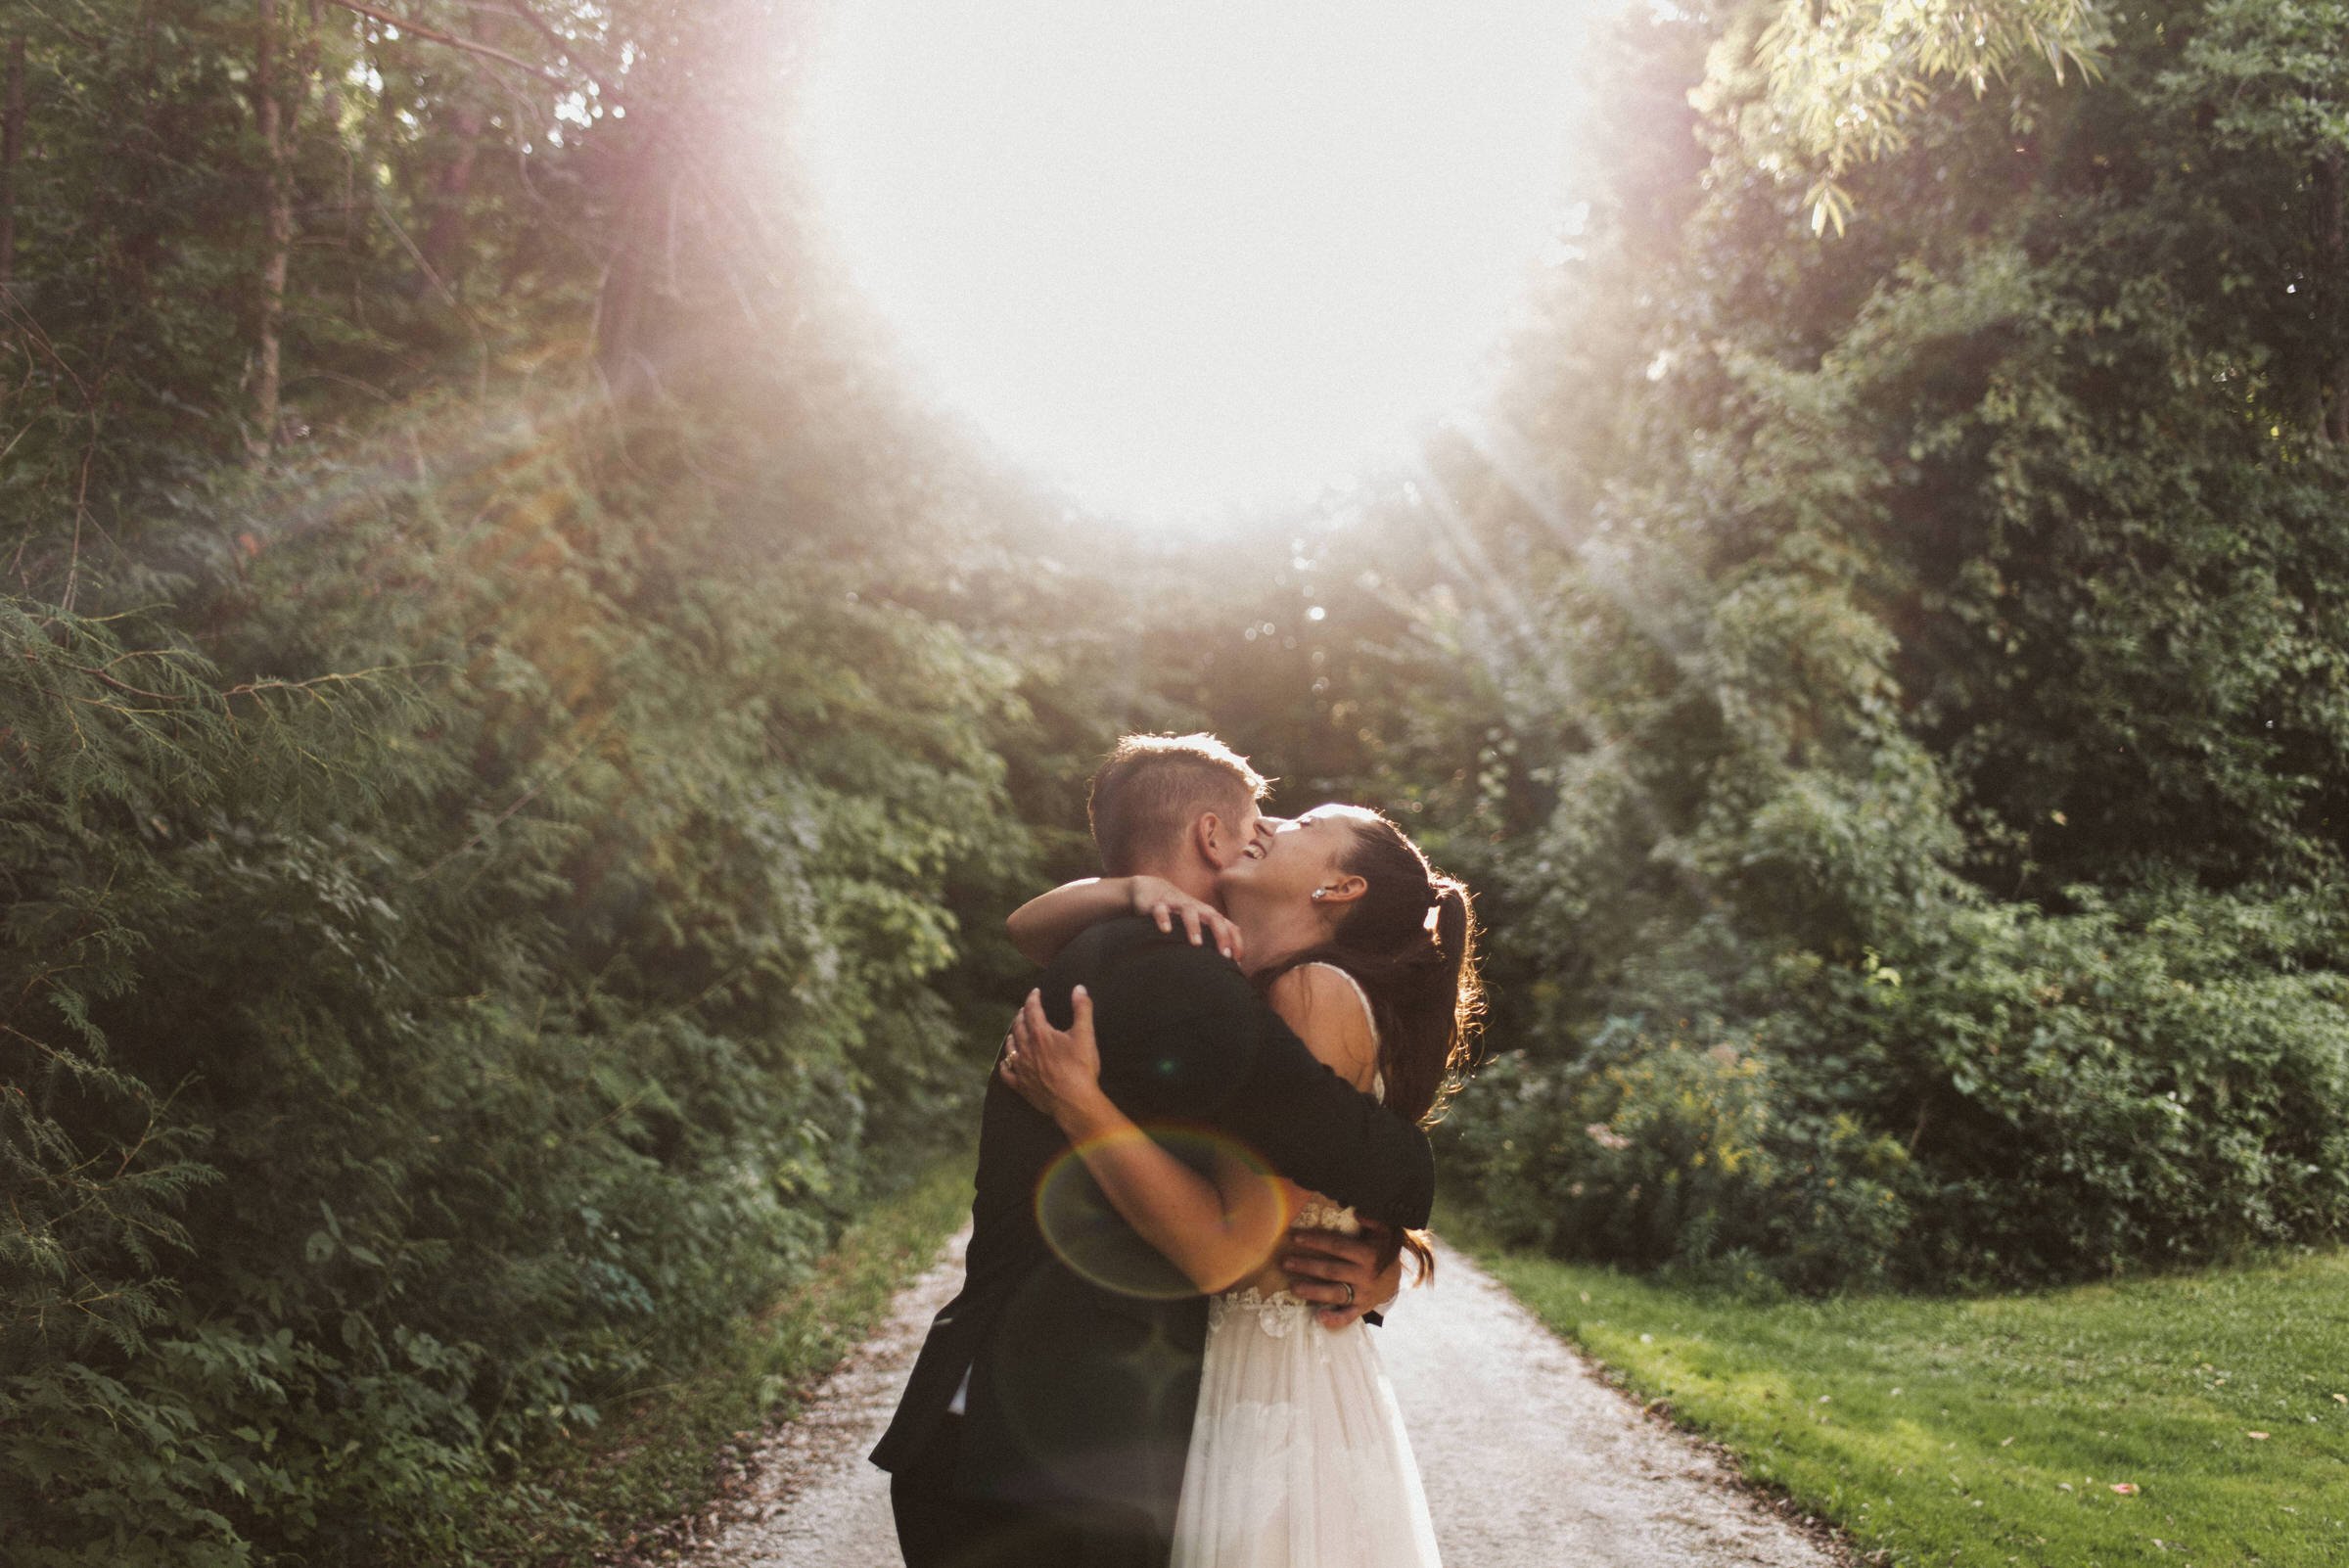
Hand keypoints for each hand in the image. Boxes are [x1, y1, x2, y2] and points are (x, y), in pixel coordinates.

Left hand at [998, 985, 1107, 1129]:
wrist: (1073, 1101)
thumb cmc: (1080, 1068)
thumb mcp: (1085, 1035)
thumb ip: (1082, 1009)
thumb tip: (1079, 988)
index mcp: (1041, 1034)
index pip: (1032, 1010)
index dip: (1033, 999)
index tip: (1035, 993)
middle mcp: (1027, 1049)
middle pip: (1019, 1027)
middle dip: (1021, 1016)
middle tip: (1024, 1010)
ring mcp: (1022, 1068)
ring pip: (1011, 1048)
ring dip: (1012, 1036)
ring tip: (1014, 1032)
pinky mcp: (1021, 1085)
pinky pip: (1007, 1073)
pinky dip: (1005, 1065)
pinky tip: (1005, 1063)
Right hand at [1127, 876, 1243, 963]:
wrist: (1151, 888)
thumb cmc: (1180, 913)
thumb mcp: (1199, 923)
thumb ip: (1213, 939)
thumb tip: (1230, 963)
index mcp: (1208, 915)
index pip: (1228, 926)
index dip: (1235, 943)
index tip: (1237, 962)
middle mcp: (1196, 908)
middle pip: (1214, 918)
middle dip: (1221, 935)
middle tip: (1225, 955)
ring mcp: (1177, 905)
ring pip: (1189, 912)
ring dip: (1194, 927)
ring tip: (1196, 943)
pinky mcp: (1157, 904)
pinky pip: (1161, 910)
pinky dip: (1164, 918)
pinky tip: (1165, 931)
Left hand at [1282, 1221, 1402, 1328]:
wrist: (1395, 1279)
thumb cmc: (1382, 1251)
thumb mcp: (1384, 1232)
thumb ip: (1373, 1220)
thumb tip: (1358, 1212)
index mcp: (1368, 1254)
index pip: (1337, 1246)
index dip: (1316, 1241)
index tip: (1295, 1238)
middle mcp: (1364, 1275)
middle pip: (1331, 1270)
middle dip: (1307, 1266)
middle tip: (1285, 1263)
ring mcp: (1363, 1294)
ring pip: (1336, 1293)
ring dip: (1313, 1291)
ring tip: (1293, 1287)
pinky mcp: (1362, 1308)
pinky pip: (1349, 1316)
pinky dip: (1335, 1319)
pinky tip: (1319, 1318)